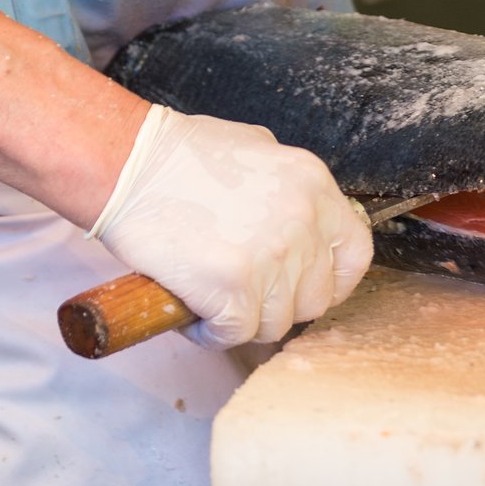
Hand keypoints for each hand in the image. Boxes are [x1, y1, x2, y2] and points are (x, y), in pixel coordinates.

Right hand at [88, 105, 372, 348]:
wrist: (129, 165)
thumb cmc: (180, 157)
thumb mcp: (256, 151)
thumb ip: (289, 188)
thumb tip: (304, 223)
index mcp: (312, 184)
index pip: (355, 253)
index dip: (331, 279)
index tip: (305, 286)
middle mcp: (301, 219)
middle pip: (315, 298)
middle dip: (280, 303)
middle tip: (244, 292)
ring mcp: (270, 256)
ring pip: (276, 323)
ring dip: (244, 319)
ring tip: (211, 296)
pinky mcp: (233, 287)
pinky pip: (236, 334)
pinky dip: (211, 332)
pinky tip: (193, 309)